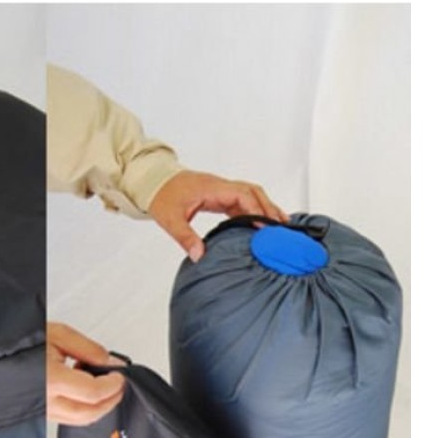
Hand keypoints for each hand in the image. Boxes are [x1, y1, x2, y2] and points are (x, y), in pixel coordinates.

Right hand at [47, 322, 125, 425]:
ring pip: (78, 420)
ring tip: (102, 387)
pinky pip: (66, 419)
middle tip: (118, 385)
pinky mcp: (38, 413)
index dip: (113, 385)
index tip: (120, 375)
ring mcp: (41, 411)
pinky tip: (82, 394)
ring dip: (97, 407)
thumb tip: (111, 362)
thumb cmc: (17, 341)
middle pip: (89, 413)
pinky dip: (82, 410)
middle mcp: (45, 400)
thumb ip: (88, 349)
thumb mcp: (58, 334)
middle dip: (110, 401)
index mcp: (51, 380)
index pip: (93, 392)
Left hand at [148, 170, 287, 261]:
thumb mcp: (170, 219)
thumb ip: (185, 237)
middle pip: (253, 192)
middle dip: (269, 207)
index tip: (266, 227)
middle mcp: (220, 186)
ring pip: (250, 195)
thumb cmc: (161, 196)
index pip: (242, 195)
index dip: (256, 210)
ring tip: (280, 225)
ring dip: (264, 207)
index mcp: (212, 188)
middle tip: (283, 226)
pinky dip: (253, 211)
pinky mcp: (218, 196)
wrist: (153, 182)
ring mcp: (220, 190)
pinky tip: (260, 224)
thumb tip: (199, 256)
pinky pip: (241, 201)